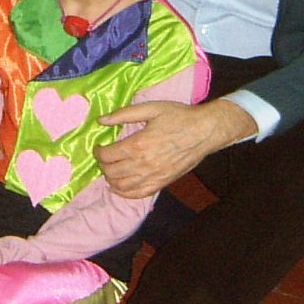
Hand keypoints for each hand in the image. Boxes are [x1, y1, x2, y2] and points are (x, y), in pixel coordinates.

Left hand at [96, 98, 255, 198]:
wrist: (205, 131)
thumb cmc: (179, 116)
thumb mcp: (152, 108)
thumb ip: (124, 114)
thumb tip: (101, 120)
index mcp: (138, 144)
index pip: (107, 155)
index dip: (98, 152)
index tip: (98, 146)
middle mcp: (144, 164)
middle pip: (111, 171)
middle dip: (102, 165)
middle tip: (104, 157)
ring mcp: (154, 176)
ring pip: (122, 186)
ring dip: (110, 179)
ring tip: (110, 170)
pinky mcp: (163, 183)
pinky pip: (138, 194)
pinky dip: (124, 193)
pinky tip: (119, 187)